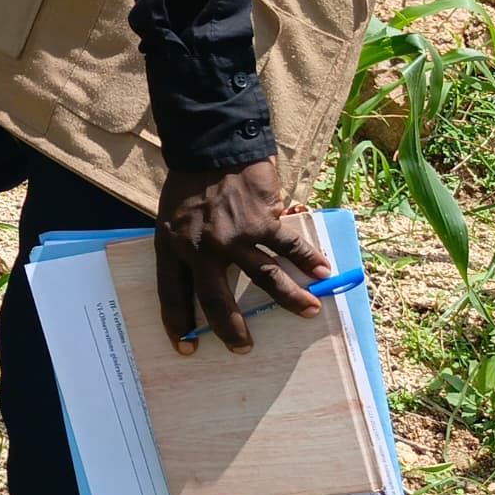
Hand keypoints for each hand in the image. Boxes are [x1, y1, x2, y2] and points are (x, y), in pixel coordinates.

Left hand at [154, 159, 331, 351]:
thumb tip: (207, 280)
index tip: (186, 348)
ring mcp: (234, 236)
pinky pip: (289, 246)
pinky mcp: (262, 220)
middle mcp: (202, 247)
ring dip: (289, 299)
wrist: (211, 146)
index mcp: (172, 246)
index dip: (177, 323)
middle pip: (216, 300)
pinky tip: (324, 273)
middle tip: (244, 348)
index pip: (171, 294)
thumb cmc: (189, 184)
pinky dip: (309, 260)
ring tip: (309, 311)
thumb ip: (185, 248)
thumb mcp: (170, 219)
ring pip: (265, 278)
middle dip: (232, 330)